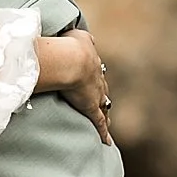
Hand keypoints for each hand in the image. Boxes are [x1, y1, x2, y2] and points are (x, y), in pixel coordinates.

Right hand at [35, 30, 112, 145]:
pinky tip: (107, 142)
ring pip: (103, 106)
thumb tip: (87, 36)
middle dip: (102, 94)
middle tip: (103, 100)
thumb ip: (81, 37)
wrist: (71, 60)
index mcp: (91, 62)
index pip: (95, 72)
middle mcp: (97, 79)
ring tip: (107, 118)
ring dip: (105, 112)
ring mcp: (96, 95)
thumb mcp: (76, 35)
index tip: (93, 79)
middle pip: (102, 89)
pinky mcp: (91, 109)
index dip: (94, 76)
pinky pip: (99, 123)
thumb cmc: (69, 45)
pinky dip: (104, 132)